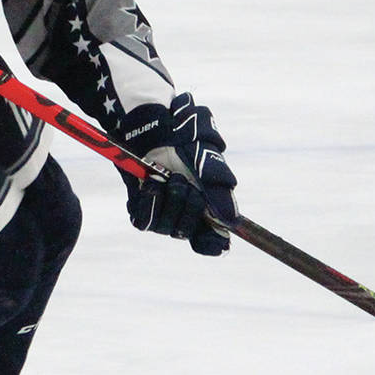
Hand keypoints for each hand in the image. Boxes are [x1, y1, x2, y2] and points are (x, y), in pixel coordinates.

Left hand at [118, 93, 235, 256]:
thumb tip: (232, 221)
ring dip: (169, 200)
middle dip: (188, 205)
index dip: (212, 243)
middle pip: (187, 233)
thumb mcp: (209, 163)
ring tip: (167, 176)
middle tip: (183, 180)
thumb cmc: (187, 145)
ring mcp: (163, 215)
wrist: (156, 131)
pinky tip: (151, 183)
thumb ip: (221, 191)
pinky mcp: (142, 210)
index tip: (212, 238)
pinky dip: (150, 202)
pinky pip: (145, 221)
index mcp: (207, 211)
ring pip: (167, 228)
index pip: (211, 243)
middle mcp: (185, 217)